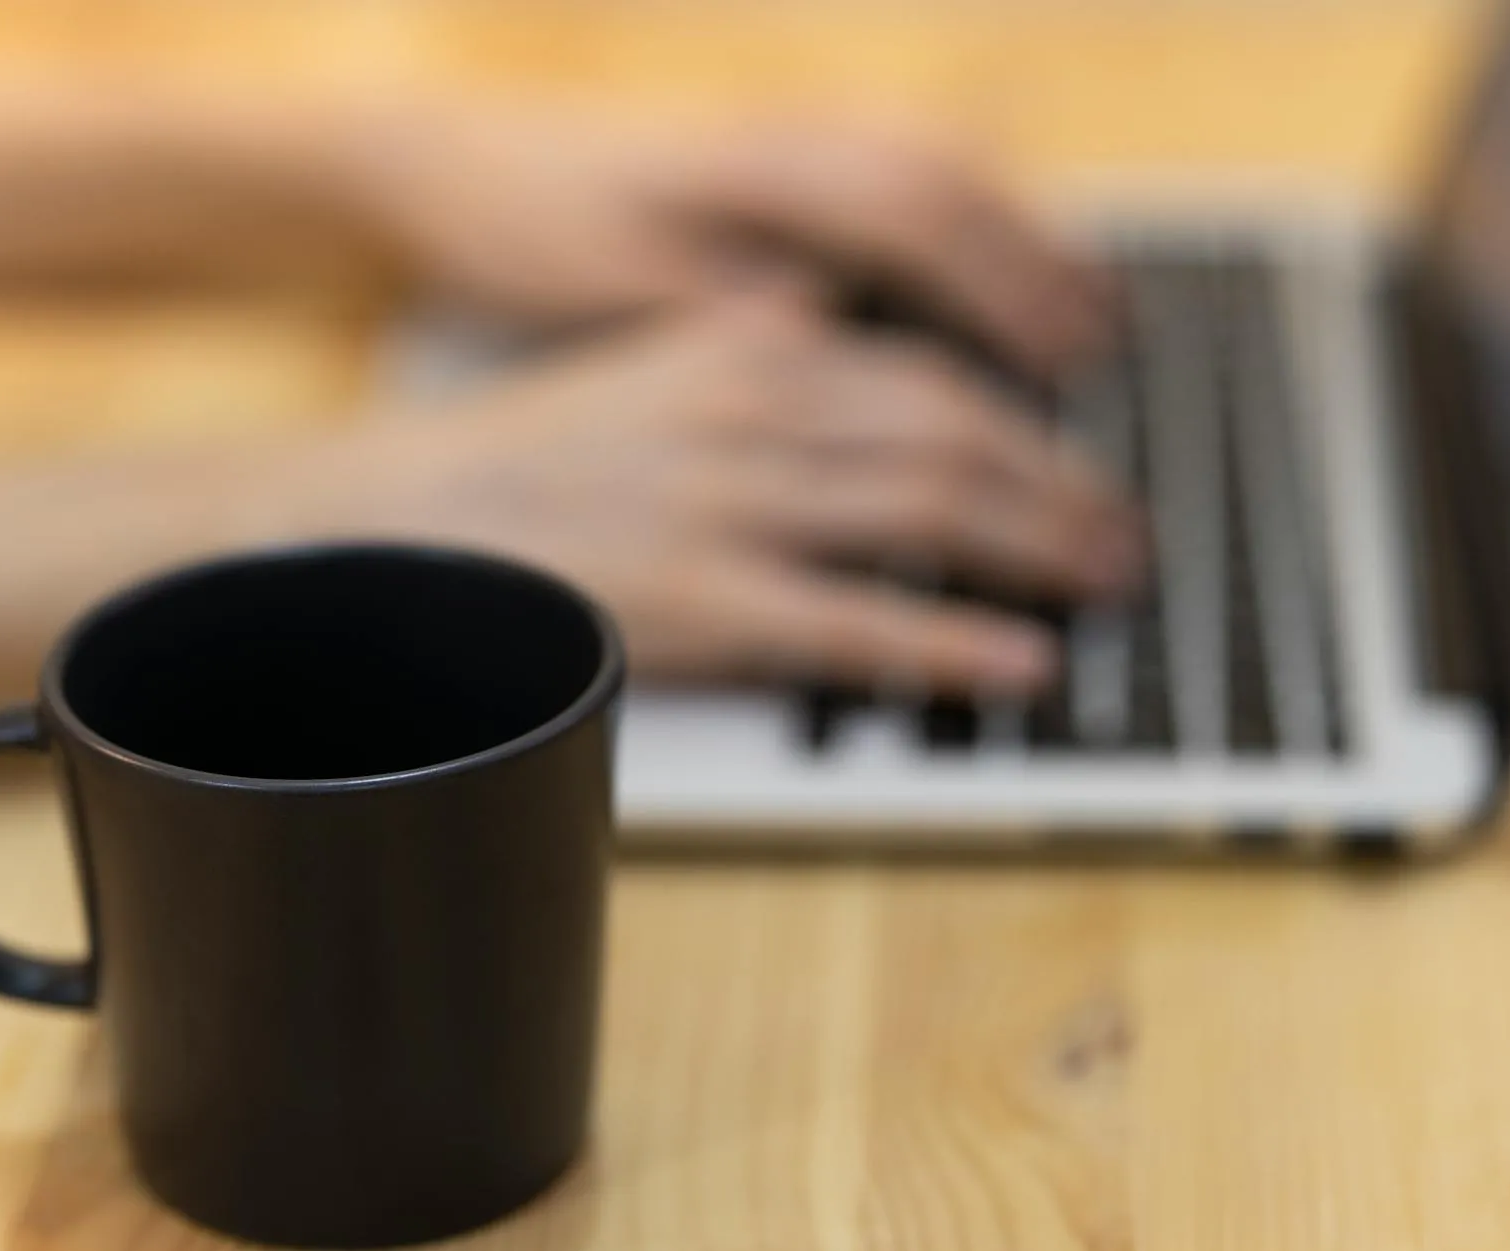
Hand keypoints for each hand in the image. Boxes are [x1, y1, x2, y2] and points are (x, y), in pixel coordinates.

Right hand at [311, 290, 1138, 692]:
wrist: (386, 528)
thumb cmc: (516, 467)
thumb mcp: (643, 373)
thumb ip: (744, 352)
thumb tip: (831, 328)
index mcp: (741, 346)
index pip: (928, 374)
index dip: (1028, 426)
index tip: (1077, 463)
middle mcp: (749, 407)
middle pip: (956, 434)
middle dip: (1061, 488)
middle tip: (1122, 534)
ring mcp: (729, 503)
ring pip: (929, 510)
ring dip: (1039, 548)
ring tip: (1105, 584)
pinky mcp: (702, 602)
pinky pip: (860, 621)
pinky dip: (953, 641)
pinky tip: (1016, 663)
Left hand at [332, 103, 1106, 374]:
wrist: (457, 155)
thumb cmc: (531, 228)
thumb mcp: (616, 288)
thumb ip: (727, 311)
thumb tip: (828, 329)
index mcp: (755, 171)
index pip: (916, 213)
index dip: (1003, 286)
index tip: (1066, 354)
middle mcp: (787, 140)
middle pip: (952, 180)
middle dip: (1040, 262)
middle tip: (1110, 343)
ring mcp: (787, 140)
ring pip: (938, 169)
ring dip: (1016, 238)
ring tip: (1085, 313)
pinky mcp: (777, 161)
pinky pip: (901, 179)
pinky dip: (966, 229)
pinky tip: (987, 282)